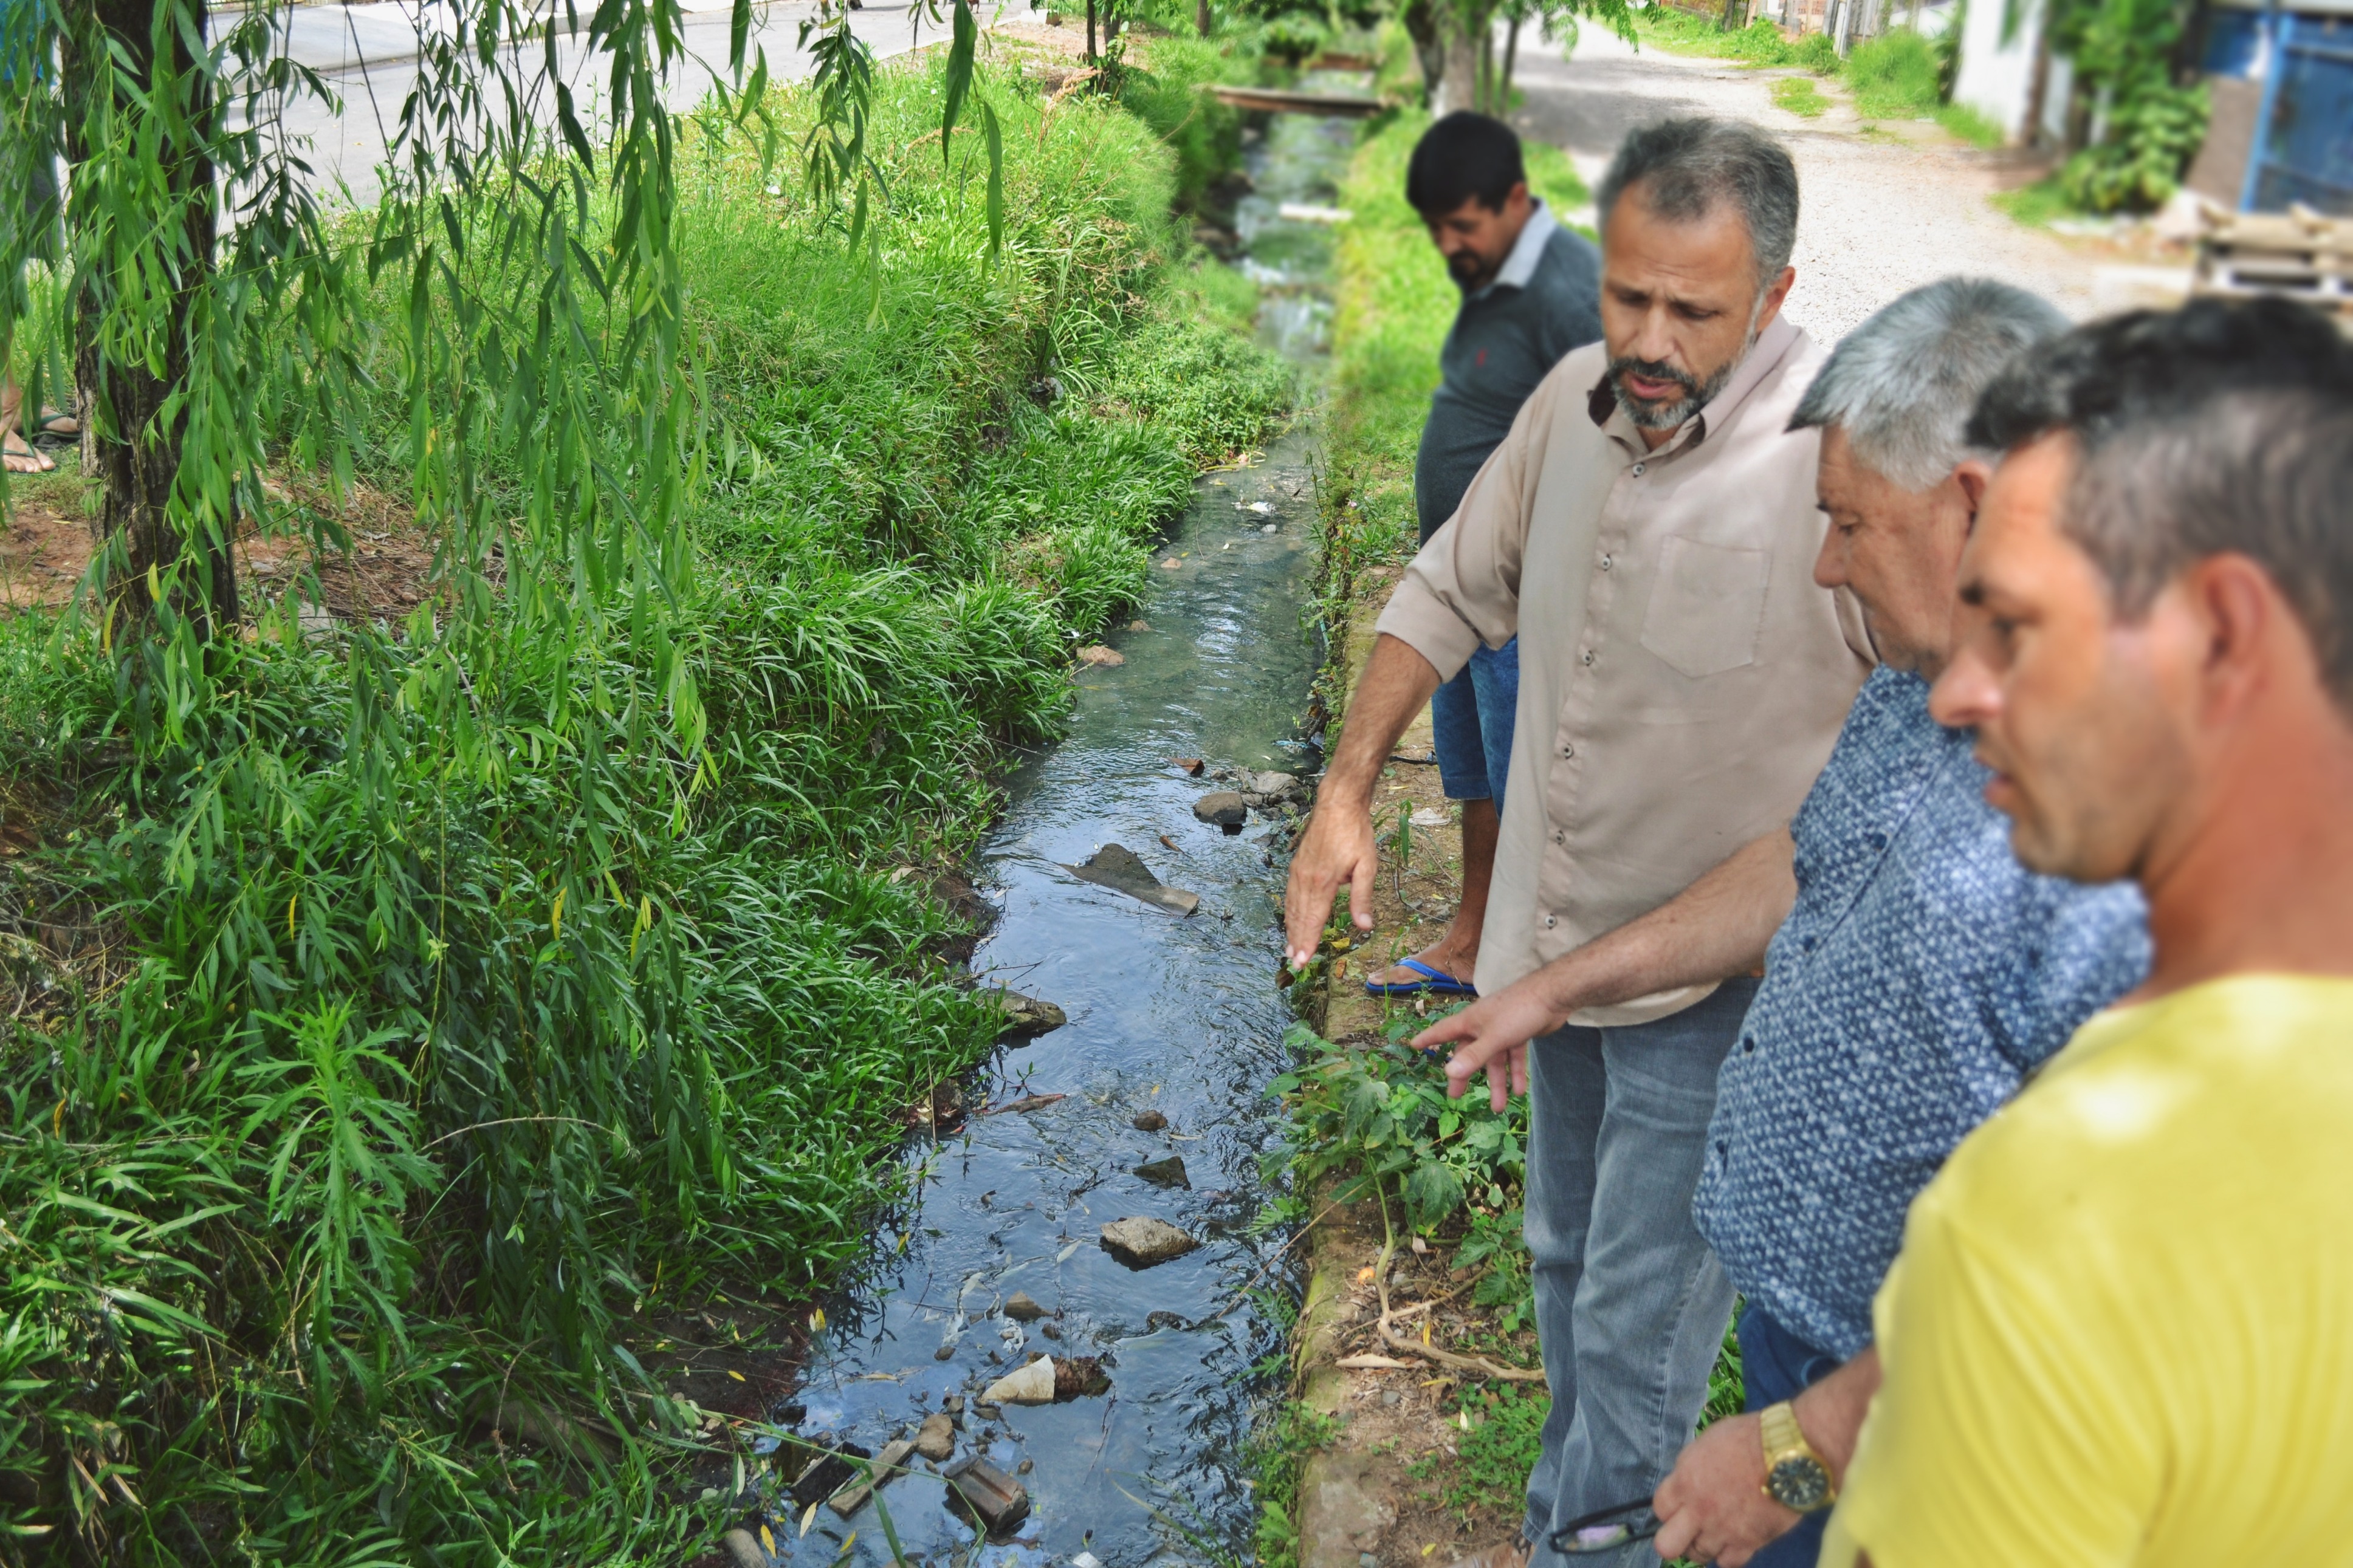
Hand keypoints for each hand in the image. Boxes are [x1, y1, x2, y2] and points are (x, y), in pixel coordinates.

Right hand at [1283, 796, 1378, 969]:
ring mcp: (1298, 872)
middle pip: (1299, 918)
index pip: (1313, 921)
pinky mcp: (1297, 865)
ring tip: (1288, 948)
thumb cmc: (1355, 833)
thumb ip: (1362, 898)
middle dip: (1296, 942)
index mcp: (1323, 883)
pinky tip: (1290, 919)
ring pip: (1291, 907)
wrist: (1338, 804)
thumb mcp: (1367, 866)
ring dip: (1290, 929)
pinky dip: (1289, 912)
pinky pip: (1290, 895)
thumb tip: (1364, 927)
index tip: (1302, 961)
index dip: (1308, 942)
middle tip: (1294, 964)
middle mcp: (1306, 880)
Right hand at [1413, 978, 1565, 1111]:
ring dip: (1497, 1082)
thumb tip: (1450, 1073)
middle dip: (1465, 1075)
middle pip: (1469, 1053)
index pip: (1443, 1031)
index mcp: (1470, 1022)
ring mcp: (1501, 1029)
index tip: (1414, 1045)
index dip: (1429, 1039)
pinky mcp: (1518, 1033)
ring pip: (1495, 1060)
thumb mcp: (1494, 1037)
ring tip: (1499, 1107)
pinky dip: (1515, 1073)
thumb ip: (1474, 1056)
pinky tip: (1519, 1091)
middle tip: (1456, 1097)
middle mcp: (1482, 1025)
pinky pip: (1512, 1056)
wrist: (1553, 996)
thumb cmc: (1518, 1011)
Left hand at [1650, 1413, 1798, 1566]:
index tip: (1680, 1506)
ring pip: (1699, 1555)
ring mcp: (1722, 1530)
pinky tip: (1736, 1541)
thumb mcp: (1707, 1444)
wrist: (1788, 1454)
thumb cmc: (1748, 1437)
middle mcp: (1698, 1511)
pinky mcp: (1749, 1543)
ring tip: (1718, 1532)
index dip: (1668, 1509)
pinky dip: (1730, 1554)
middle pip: (1667, 1545)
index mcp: (1684, 1481)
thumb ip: (1691, 1469)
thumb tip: (1687, 1481)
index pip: (1660, 1509)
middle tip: (1689, 1530)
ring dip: (1705, 1545)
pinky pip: (1728, 1562)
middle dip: (1675, 1540)